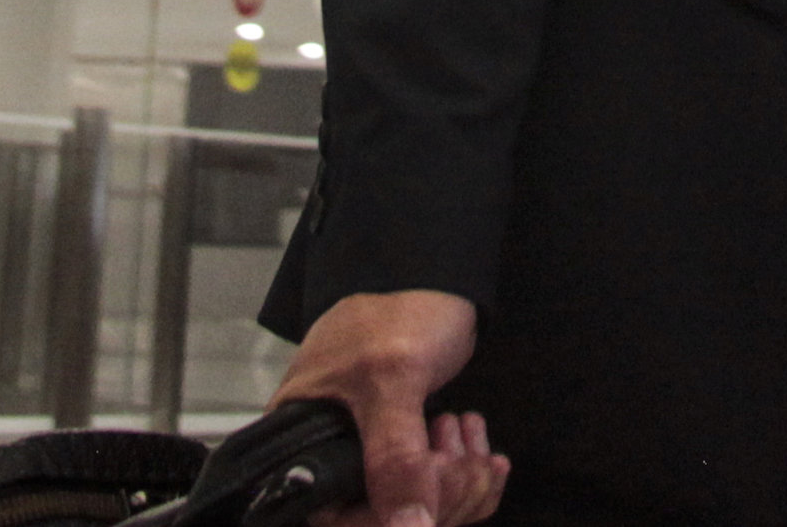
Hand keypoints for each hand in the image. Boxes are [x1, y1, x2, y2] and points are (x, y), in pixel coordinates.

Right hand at [272, 289, 506, 526]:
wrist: (433, 283)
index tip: (427, 484)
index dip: (383, 517)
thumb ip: (394, 455)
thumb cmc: (399, 316)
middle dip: (435, 494)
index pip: (333, 518)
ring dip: (458, 483)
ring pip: (418, 511)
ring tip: (465, 429)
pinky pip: (438, 497)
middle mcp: (327, 463)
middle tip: (459, 447)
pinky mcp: (405, 459)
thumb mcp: (393, 379)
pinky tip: (486, 454)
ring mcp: (369, 463)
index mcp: (300, 446)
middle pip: (381, 520)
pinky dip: (470, 481)